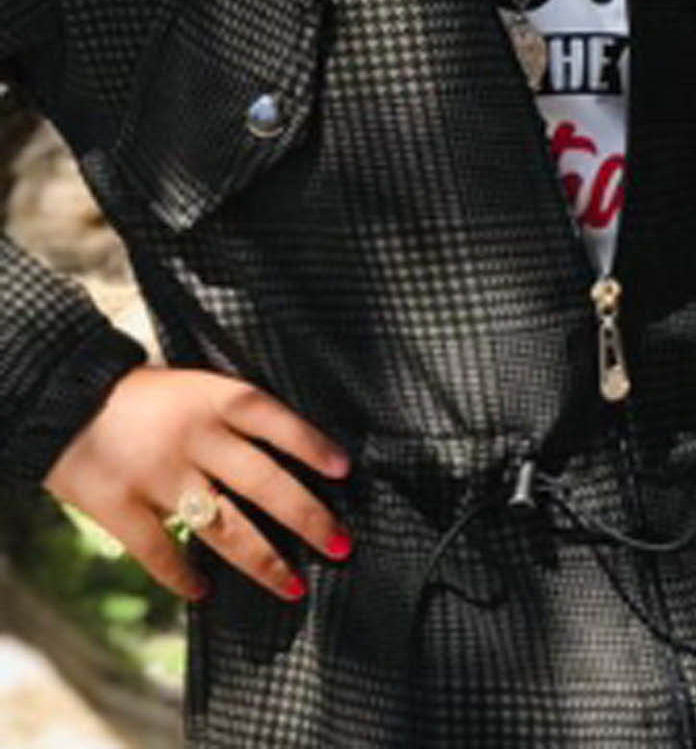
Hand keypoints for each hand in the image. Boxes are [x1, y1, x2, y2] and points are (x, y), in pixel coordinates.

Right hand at [43, 366, 350, 603]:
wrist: (64, 397)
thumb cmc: (147, 396)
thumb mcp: (200, 387)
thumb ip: (239, 419)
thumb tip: (295, 459)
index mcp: (218, 400)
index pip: (278, 422)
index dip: (314, 446)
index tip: (345, 471)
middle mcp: (195, 439)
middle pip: (264, 483)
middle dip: (309, 519)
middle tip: (342, 546)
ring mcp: (158, 476)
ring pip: (224, 528)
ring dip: (264, 562)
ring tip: (294, 587)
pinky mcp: (120, 507)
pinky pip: (159, 552)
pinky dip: (182, 577)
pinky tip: (206, 593)